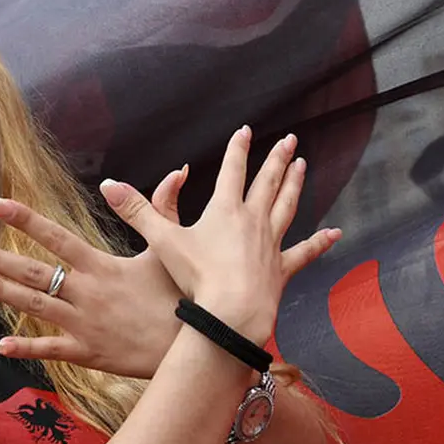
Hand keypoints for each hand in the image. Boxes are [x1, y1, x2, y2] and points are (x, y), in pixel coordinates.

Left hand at [0, 170, 190, 378]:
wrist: (198, 346)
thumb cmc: (186, 295)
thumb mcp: (172, 250)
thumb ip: (163, 209)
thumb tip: (177, 170)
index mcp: (101, 266)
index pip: (57, 237)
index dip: (26, 220)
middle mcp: (86, 293)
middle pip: (31, 272)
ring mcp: (83, 324)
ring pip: (32, 306)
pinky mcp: (88, 353)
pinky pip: (51, 349)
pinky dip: (25, 348)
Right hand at [100, 128, 340, 345]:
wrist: (231, 312)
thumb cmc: (197, 278)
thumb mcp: (162, 240)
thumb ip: (136, 210)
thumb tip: (108, 184)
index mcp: (225, 210)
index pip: (233, 170)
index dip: (238, 149)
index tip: (246, 131)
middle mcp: (253, 221)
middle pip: (267, 182)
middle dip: (277, 159)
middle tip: (291, 141)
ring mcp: (271, 244)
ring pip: (287, 207)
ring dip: (295, 186)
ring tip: (303, 168)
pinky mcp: (282, 269)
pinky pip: (304, 252)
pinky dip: (320, 243)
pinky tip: (336, 234)